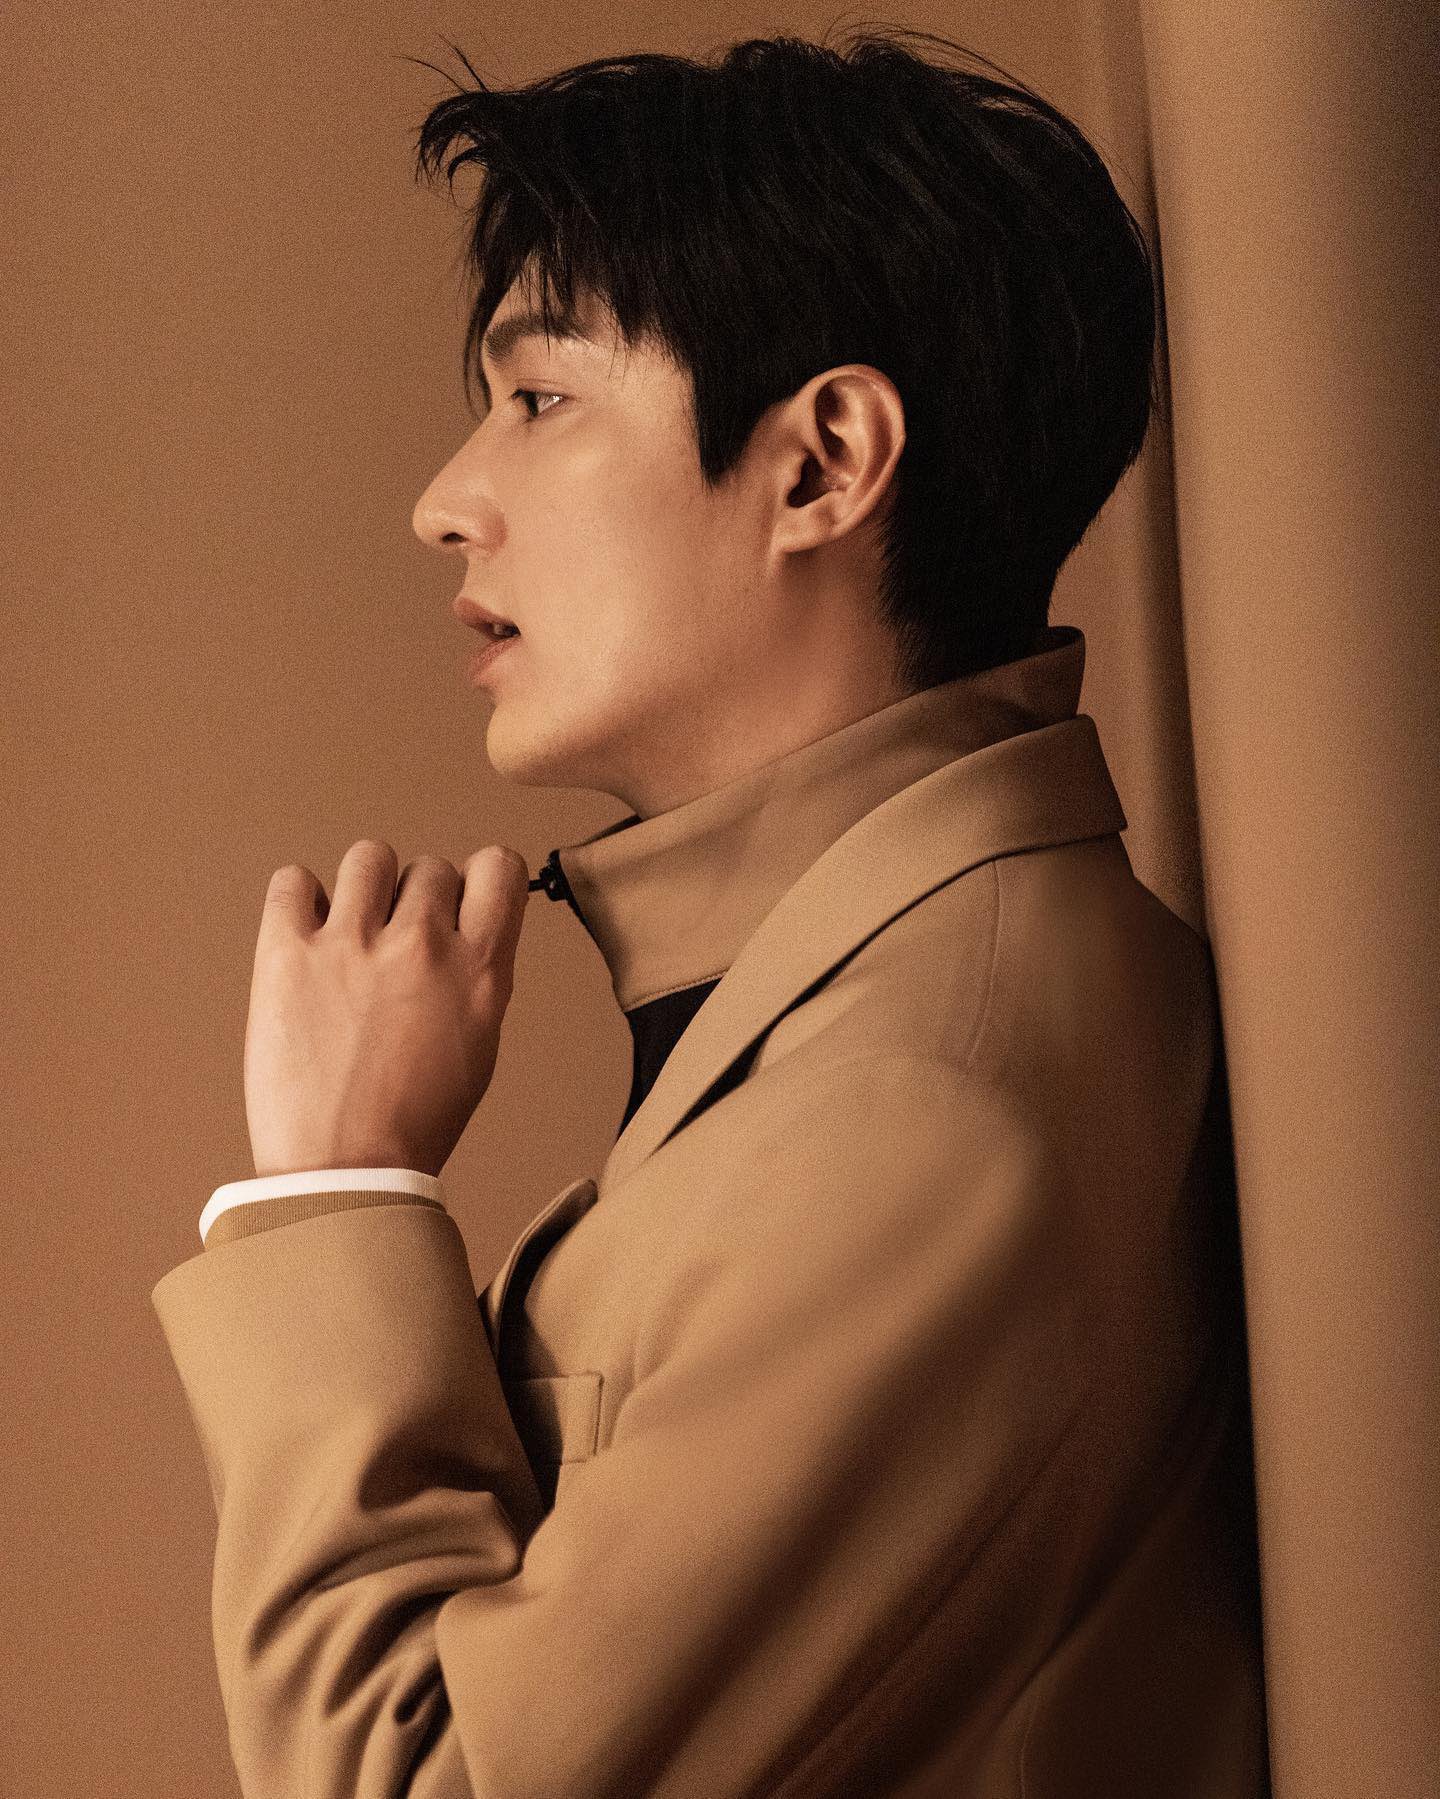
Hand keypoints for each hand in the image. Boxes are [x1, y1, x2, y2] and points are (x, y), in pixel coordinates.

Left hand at [243, 839, 529, 1178]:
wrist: (345, 1169)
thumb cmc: (413, 1121)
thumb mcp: (480, 1043)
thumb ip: (476, 975)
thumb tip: (462, 931)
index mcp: (479, 969)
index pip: (499, 867)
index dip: (478, 879)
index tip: (460, 900)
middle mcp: (421, 944)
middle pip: (428, 867)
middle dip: (414, 901)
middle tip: (394, 947)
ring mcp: (352, 944)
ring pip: (369, 857)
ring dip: (363, 890)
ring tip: (350, 935)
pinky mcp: (288, 953)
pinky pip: (293, 880)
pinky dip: (299, 900)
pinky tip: (307, 936)